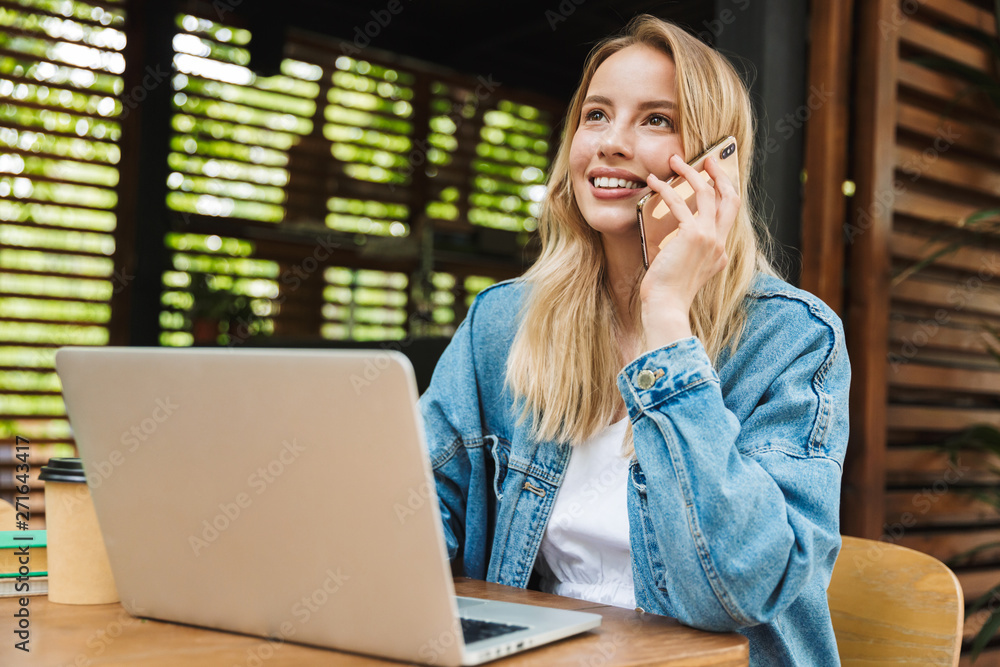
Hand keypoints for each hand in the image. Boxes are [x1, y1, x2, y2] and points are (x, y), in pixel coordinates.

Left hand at [639, 153, 740, 349]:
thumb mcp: (683, 269)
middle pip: (730, 199)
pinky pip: (680, 203)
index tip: (712, 178)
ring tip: (675, 161)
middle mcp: (719, 244)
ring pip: (708, 193)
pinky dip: (665, 188)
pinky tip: (653, 182)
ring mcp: (710, 239)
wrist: (666, 306)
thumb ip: (685, 252)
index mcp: (719, 253)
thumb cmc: (667, 292)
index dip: (722, 193)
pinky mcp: (693, 236)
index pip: (728, 216)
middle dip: (721, 174)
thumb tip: (672, 235)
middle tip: (708, 159)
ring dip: (691, 172)